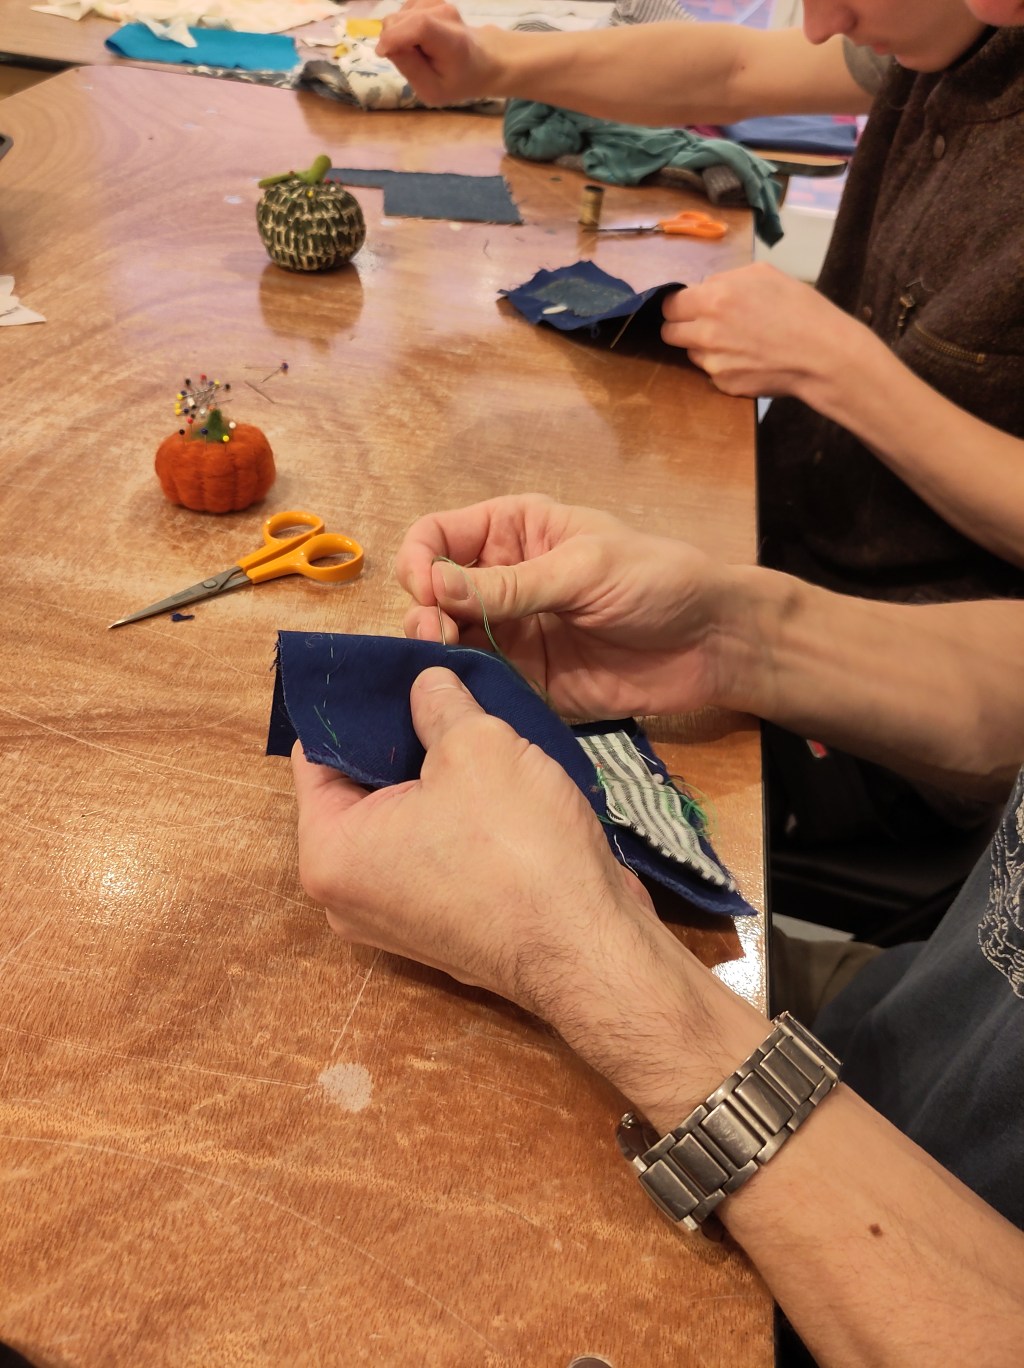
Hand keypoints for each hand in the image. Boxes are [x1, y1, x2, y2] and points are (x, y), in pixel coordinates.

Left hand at [293, 665, 767, 1121]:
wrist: (591, 947)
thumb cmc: (519, 847)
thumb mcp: (477, 744)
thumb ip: (437, 701)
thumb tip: (425, 683)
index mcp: (328, 852)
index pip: (319, 752)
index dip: (359, 701)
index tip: (394, 665)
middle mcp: (346, 895)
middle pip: (360, 787)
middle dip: (403, 734)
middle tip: (438, 686)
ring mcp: (394, 917)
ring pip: (403, 819)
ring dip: (436, 773)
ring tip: (473, 724)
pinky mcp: (442, 927)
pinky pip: (434, 852)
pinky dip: (456, 815)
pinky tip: (496, 779)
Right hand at [377, 0, 498, 105]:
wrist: (480, 62)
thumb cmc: (456, 81)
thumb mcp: (432, 90)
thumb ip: (410, 69)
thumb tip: (387, 46)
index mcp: (452, 41)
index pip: (420, 26)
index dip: (395, 36)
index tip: (382, 53)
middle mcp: (446, 14)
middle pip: (401, 19)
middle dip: (393, 41)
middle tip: (409, 62)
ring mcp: (438, 3)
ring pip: (398, 15)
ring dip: (398, 36)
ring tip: (418, 52)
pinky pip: (401, 12)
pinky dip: (402, 28)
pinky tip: (417, 41)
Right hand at [394, 494, 732, 718]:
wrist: (712, 642)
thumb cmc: (657, 580)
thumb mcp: (585, 569)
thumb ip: (512, 585)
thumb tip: (433, 587)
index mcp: (512, 532)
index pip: (436, 537)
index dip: (421, 562)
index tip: (428, 591)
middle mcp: (501, 581)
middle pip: (432, 594)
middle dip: (424, 613)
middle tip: (439, 637)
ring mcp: (512, 634)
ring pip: (447, 643)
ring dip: (437, 653)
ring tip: (449, 662)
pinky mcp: (527, 681)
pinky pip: (481, 686)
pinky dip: (466, 691)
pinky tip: (466, 696)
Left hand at [661, 261, 861, 399]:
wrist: (821, 354)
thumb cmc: (799, 309)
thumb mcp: (763, 274)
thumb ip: (725, 280)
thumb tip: (704, 289)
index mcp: (714, 298)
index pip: (670, 304)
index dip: (678, 305)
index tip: (686, 306)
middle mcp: (706, 332)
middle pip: (670, 332)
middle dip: (682, 326)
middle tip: (703, 324)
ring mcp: (713, 362)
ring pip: (690, 352)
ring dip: (702, 346)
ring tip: (734, 341)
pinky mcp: (723, 383)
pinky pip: (711, 371)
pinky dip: (723, 365)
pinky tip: (747, 358)